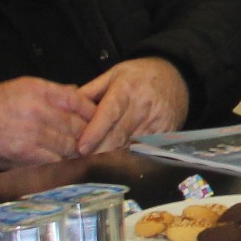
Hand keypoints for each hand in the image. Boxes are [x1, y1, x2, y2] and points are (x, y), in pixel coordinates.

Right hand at [0, 77, 95, 169]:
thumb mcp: (24, 86)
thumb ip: (55, 92)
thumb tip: (81, 95)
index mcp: (40, 92)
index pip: (79, 102)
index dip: (93, 113)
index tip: (101, 119)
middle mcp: (38, 112)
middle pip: (78, 126)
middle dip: (91, 135)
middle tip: (100, 140)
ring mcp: (32, 135)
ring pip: (69, 146)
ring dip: (80, 152)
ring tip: (88, 154)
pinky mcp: (25, 155)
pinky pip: (54, 162)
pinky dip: (64, 164)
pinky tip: (69, 164)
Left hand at [75, 57, 189, 154]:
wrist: (177, 76)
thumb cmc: (139, 75)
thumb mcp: (113, 74)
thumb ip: (89, 92)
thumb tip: (64, 106)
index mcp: (127, 89)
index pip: (110, 113)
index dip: (95, 131)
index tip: (81, 147)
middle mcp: (143, 106)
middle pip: (117, 135)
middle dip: (97, 151)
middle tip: (77, 162)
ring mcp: (156, 121)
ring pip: (129, 146)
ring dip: (110, 157)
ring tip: (91, 165)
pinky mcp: (165, 133)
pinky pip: (142, 150)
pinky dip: (127, 157)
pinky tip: (114, 162)